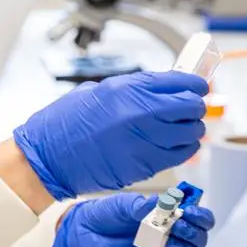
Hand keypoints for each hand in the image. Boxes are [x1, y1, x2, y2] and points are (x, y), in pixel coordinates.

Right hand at [13, 71, 207, 199]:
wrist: (48, 157)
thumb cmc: (64, 124)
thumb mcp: (97, 92)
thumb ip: (132, 91)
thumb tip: (162, 90)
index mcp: (127, 89)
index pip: (180, 82)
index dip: (195, 84)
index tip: (198, 87)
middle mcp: (139, 112)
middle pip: (190, 106)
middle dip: (193, 107)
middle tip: (189, 109)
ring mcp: (144, 140)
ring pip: (191, 133)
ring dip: (190, 130)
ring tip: (181, 129)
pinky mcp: (144, 165)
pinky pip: (180, 155)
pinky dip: (184, 149)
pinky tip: (176, 145)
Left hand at [52, 193, 214, 246]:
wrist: (82, 229)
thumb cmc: (108, 214)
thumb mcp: (128, 204)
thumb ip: (148, 205)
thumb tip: (170, 204)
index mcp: (171, 219)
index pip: (200, 222)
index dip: (201, 217)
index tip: (190, 210)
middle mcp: (171, 239)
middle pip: (200, 242)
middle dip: (194, 232)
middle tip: (178, 222)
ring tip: (167, 236)